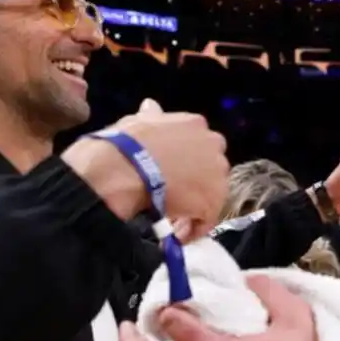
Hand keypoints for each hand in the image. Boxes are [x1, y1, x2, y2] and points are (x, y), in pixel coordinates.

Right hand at [65, 98, 228, 241]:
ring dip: (195, 208)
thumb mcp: (137, 121)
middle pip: (212, 168)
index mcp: (195, 123)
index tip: (171, 173)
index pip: (200, 144)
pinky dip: (193, 230)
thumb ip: (151, 116)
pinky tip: (176, 234)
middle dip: (196, 183)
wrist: (122, 169)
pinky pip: (206, 220)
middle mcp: (213, 144)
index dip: (187, 162)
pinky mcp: (212, 201)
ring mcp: (216, 173)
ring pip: (211, 194)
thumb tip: (151, 106)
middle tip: (173, 196)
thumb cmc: (124, 143)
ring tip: (173, 220)